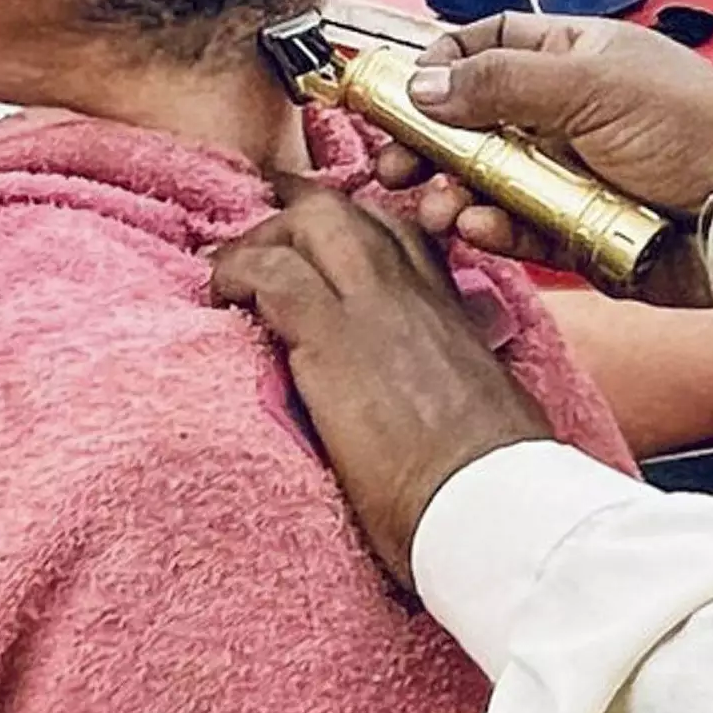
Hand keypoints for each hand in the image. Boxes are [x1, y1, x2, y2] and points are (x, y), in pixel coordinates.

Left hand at [212, 184, 552, 590]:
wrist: (487, 499)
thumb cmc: (492, 478)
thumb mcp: (488, 408)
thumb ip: (459, 383)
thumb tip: (444, 402)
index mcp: (452, 312)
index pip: (402, 237)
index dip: (353, 231)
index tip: (317, 248)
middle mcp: (417, 293)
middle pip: (352, 214)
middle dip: (294, 220)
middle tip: (259, 255)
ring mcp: (376, 306)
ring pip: (313, 222)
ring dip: (263, 240)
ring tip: (231, 278)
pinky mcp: (334, 338)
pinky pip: (271, 274)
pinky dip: (235, 273)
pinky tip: (219, 297)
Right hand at [368, 13, 712, 267]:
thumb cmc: (694, 127)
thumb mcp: (592, 86)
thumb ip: (502, 83)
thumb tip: (423, 82)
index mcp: (570, 58)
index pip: (485, 46)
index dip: (437, 67)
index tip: (396, 96)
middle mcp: (562, 114)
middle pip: (470, 125)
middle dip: (426, 146)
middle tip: (391, 169)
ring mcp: (567, 174)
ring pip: (486, 184)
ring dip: (452, 195)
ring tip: (439, 208)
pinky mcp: (575, 232)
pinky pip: (519, 231)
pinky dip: (494, 232)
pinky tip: (478, 230)